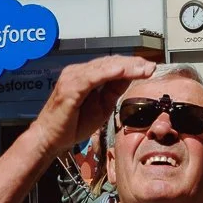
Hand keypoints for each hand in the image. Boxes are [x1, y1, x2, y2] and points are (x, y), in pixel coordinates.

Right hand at [26, 56, 155, 157]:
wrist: (50, 139)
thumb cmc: (73, 124)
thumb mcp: (102, 106)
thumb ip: (113, 91)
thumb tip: (129, 77)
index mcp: (86, 76)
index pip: (111, 65)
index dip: (131, 66)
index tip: (149, 69)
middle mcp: (78, 72)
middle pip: (110, 63)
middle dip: (133, 64)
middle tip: (151, 67)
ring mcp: (73, 78)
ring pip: (103, 67)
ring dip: (125, 67)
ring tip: (143, 68)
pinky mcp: (70, 87)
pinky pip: (91, 77)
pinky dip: (107, 73)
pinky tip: (121, 71)